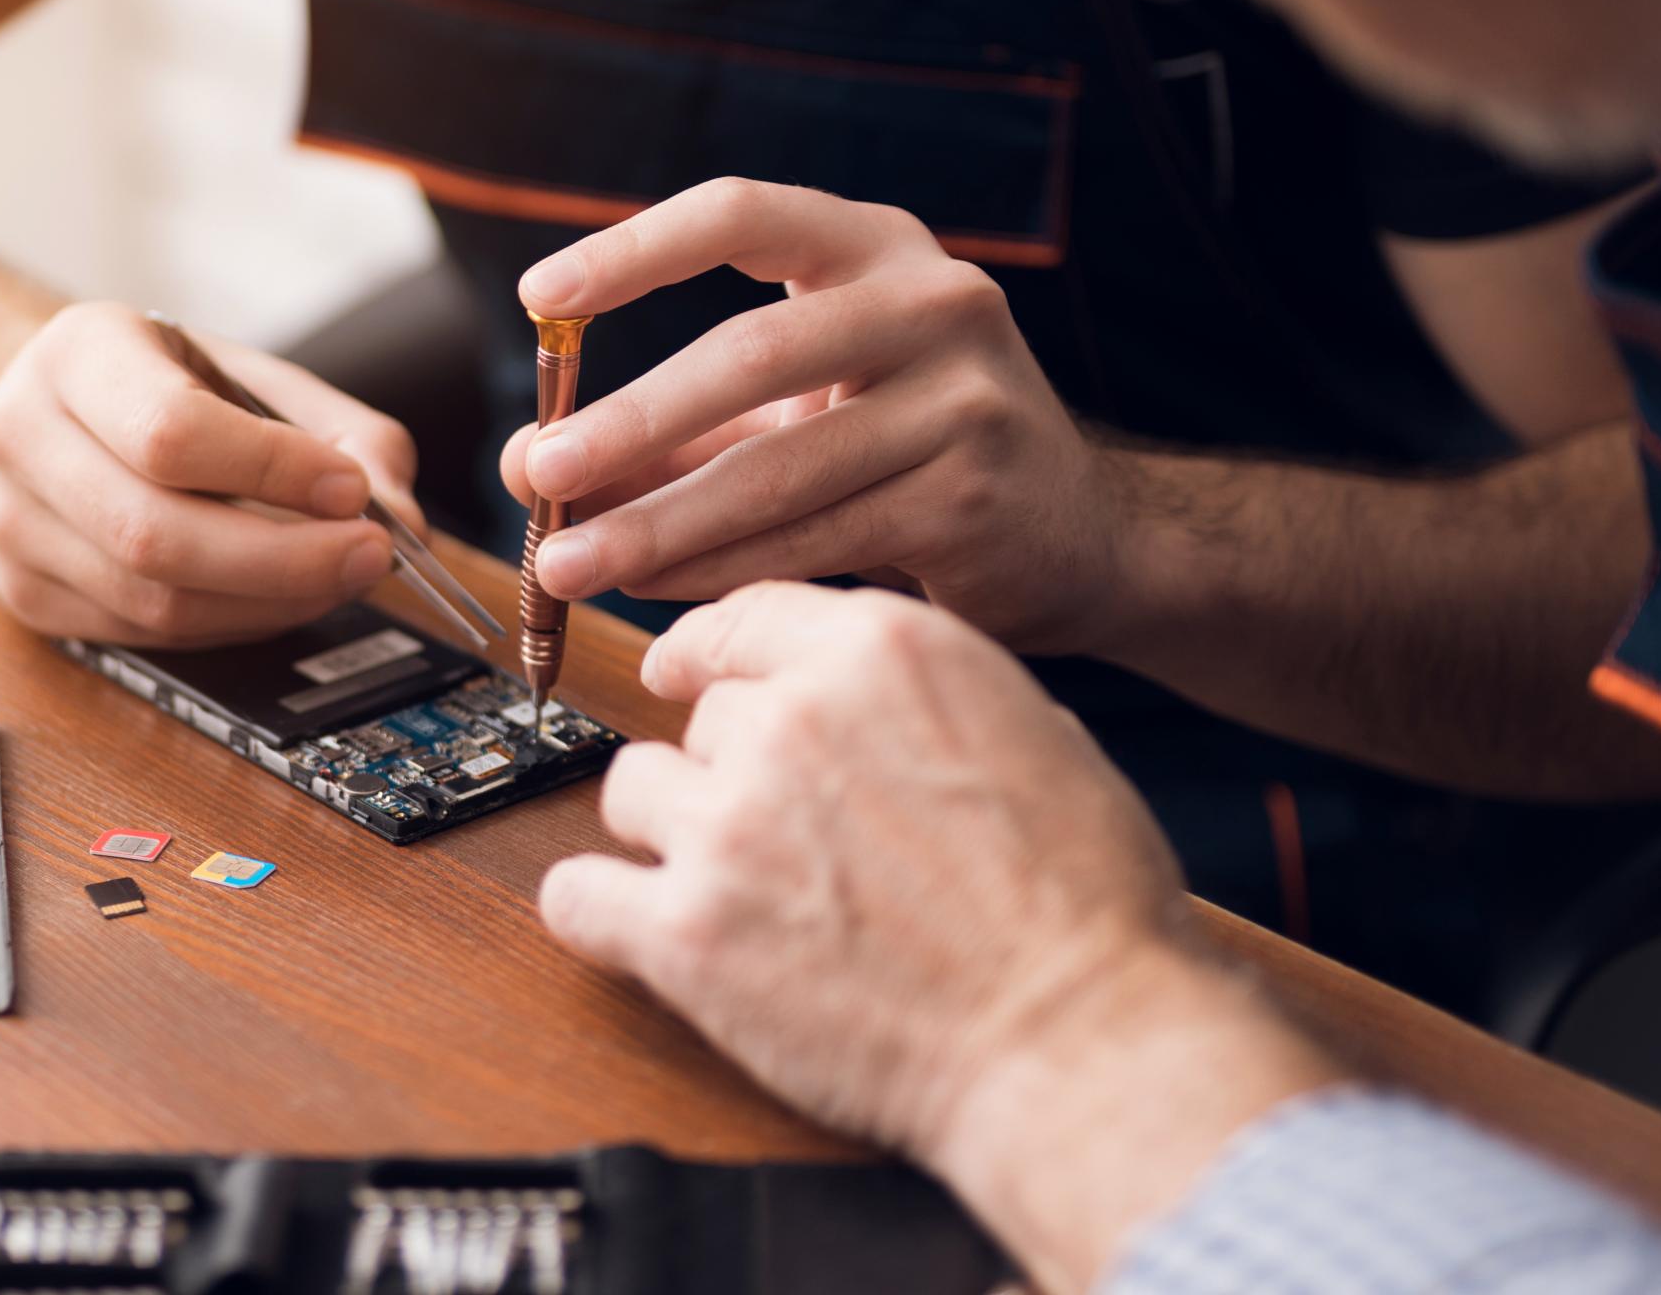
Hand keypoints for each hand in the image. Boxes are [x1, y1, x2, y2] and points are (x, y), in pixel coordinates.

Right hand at [0, 301, 420, 644]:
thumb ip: (342, 433)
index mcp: (76, 353)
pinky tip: (277, 597)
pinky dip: (231, 625)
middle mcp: (21, 436)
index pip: (171, 433)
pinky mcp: (24, 593)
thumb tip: (404, 520)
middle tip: (370, 557)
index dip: (272, 472)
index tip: (352, 491)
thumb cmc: (165, 385)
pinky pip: (144, 635)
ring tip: (336, 577)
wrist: (54, 408)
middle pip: (156, 534)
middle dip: (285, 560)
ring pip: (152, 601)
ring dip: (268, 603)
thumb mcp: (251, 374)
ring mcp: (9, 524)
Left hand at [503, 179, 1128, 654]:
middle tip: (538, 474)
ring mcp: (966, 397)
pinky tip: (655, 590)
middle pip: (750, 351)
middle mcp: (934, 300)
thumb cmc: (906, 452)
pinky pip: (816, 538)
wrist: (1076, 538)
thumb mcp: (794, 412)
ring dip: (660, 522)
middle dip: (631, 420)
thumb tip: (526, 463)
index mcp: (875, 246)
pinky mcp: (971, 495)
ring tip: (569, 564)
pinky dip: (721, 569)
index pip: (742, 212)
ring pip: (778, 467)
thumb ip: (669, 429)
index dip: (635, 249)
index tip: (540, 297)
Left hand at [538, 584, 1339, 1286]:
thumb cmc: (1083, 906)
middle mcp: (791, 719)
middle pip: (702, 716)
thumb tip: (866, 699)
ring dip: (672, 831)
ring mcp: (729, 824)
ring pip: (633, 789)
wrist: (1075, 1040)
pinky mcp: (686, 933)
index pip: (743, 621)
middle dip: (731, 768)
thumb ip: (924, 695)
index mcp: (881, 653)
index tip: (683, 675)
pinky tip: (638, 927)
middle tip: (788, 837)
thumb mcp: (1031, 731)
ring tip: (734, 887)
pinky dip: (600, 912)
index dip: (709, 655)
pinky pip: (577, 895)